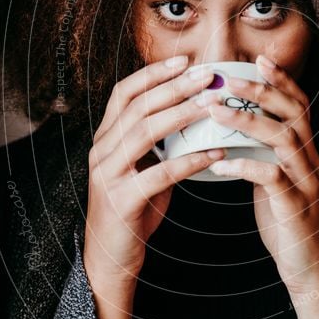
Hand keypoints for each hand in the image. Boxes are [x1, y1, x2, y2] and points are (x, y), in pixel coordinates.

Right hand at [84, 56, 224, 285]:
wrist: (111, 258)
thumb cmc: (134, 209)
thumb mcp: (143, 168)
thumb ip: (160, 142)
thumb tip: (196, 112)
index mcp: (106, 138)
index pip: (124, 92)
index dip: (153, 73)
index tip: (184, 60)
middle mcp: (102, 151)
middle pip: (138, 106)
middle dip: (175, 86)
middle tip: (208, 75)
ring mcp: (108, 175)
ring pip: (145, 133)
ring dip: (182, 114)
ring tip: (213, 104)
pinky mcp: (122, 200)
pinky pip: (160, 174)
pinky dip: (190, 161)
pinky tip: (216, 152)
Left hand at [207, 54, 318, 292]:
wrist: (309, 267)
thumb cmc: (285, 219)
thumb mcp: (275, 178)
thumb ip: (262, 153)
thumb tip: (231, 128)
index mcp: (305, 150)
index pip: (299, 104)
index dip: (281, 79)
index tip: (258, 59)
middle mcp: (310, 159)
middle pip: (293, 112)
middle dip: (261, 90)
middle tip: (226, 77)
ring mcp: (306, 181)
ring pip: (283, 138)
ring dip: (247, 120)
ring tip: (213, 109)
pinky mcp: (295, 206)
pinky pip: (271, 178)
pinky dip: (244, 166)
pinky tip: (218, 163)